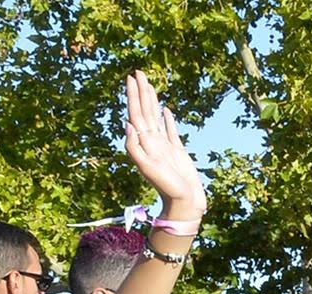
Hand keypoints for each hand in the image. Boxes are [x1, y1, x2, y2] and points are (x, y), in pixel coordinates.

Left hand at [123, 71, 205, 218]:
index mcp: (145, 142)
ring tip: (149, 85)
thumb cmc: (167, 188)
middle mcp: (152, 141)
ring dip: (152, 101)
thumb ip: (135, 148)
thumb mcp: (148, 168)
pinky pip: (171, 130)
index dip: (133, 96)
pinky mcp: (177, 151)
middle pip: (144, 111)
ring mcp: (164, 145)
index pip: (136, 113)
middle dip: (141, 92)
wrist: (184, 202)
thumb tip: (127, 125)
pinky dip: (167, 119)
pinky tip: (166, 110)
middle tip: (138, 73)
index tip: (131, 78)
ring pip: (156, 117)